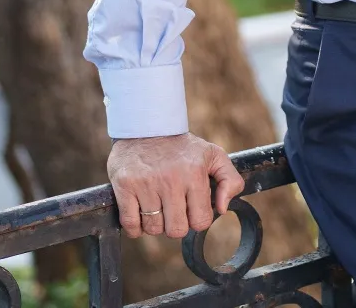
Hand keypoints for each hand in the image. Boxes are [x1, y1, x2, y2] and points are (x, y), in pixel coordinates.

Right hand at [106, 133, 243, 239]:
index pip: (200, 221)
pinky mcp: (125, 185)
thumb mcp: (213, 155)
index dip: (196, 219)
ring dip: (155, 224)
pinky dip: (135, 227)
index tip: (191, 207)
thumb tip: (222, 209)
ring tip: (156, 207)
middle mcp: (170, 180)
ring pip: (153, 229)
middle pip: (176, 230)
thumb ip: (230, 180)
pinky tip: (140, 215)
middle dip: (176, 224)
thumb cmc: (182, 147)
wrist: (147, 126)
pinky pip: (131, 224)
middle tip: (173, 209)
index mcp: (194, 174)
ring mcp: (145, 183)